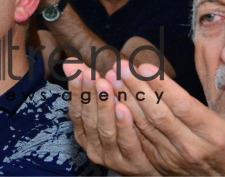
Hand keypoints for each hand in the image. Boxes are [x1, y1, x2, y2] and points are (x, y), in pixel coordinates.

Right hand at [62, 59, 159, 174]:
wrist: (155, 159)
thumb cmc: (126, 126)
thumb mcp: (107, 104)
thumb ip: (91, 84)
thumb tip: (69, 60)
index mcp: (84, 132)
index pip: (76, 110)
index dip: (76, 90)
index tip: (77, 70)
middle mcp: (93, 146)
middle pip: (89, 119)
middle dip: (89, 94)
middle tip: (91, 74)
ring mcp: (111, 157)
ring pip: (105, 130)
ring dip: (104, 107)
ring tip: (105, 86)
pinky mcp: (132, 164)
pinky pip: (127, 144)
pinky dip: (124, 126)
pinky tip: (124, 108)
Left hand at [114, 60, 224, 175]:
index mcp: (214, 135)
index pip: (182, 106)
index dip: (161, 86)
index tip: (143, 66)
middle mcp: (191, 147)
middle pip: (158, 114)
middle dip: (136, 88)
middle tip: (119, 67)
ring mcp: (173, 156)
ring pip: (144, 125)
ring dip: (125, 100)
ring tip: (111, 78)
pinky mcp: (159, 162)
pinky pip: (138, 138)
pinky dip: (124, 119)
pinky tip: (113, 100)